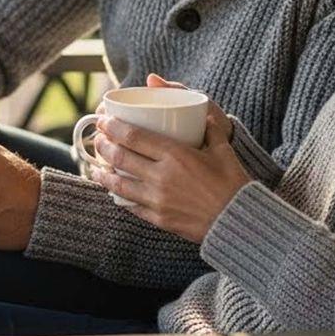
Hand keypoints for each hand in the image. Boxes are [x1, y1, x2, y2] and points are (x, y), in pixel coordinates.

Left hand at [87, 102, 248, 243]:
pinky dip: (118, 196)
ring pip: (118, 184)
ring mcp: (157, 200)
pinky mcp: (158, 219)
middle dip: (103, 145)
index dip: (113, 127)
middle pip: (120, 157)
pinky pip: (131, 205)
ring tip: (95, 165)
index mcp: (176, 155)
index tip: (104, 120)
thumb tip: (203, 114)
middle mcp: (162, 176)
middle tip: (98, 138)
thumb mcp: (222, 149)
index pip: (133, 136)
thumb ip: (210, 128)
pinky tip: (113, 190)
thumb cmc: (233, 183)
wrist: (240, 222)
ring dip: (102, 173)